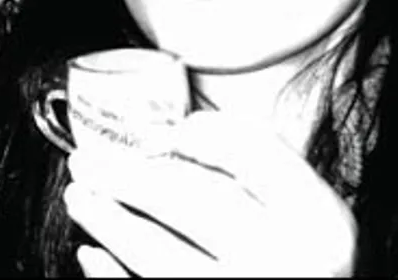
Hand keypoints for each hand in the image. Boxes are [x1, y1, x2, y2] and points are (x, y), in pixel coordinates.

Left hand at [64, 110, 356, 277]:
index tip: (160, 131)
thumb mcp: (301, 210)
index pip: (251, 152)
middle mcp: (291, 264)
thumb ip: (255, 164)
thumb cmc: (300, 261)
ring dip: (107, 220)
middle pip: (192, 201)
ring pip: (159, 256)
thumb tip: (176, 135)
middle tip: (86, 162)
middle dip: (127, 175)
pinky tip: (93, 254)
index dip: (201, 132)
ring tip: (79, 196)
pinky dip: (113, 278)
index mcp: (318, 222)